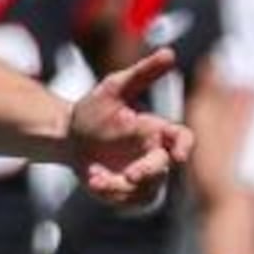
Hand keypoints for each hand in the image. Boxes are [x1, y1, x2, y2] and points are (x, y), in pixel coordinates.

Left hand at [63, 48, 186, 206]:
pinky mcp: (123, 190)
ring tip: (97, 180)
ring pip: (147, 191)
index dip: (185, 147)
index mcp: (157, 131)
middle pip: (163, 169)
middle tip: (130, 175)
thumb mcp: (115, 88)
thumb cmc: (95, 109)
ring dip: (125, 189)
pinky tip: (93, 181)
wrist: (68, 135)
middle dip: (149, 173)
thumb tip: (170, 53)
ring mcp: (140, 174)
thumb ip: (143, 73)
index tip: (178, 154)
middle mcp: (154, 154)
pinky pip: (126, 201)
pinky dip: (112, 196)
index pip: (182, 139)